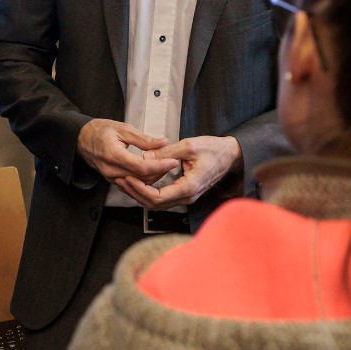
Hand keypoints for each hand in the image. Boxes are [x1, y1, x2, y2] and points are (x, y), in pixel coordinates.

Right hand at [76, 118, 177, 185]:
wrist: (82, 139)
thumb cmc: (100, 131)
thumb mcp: (123, 129)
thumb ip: (144, 139)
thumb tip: (163, 143)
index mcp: (113, 155)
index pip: (142, 167)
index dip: (160, 166)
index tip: (172, 161)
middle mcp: (111, 170)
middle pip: (142, 178)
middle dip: (159, 171)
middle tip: (172, 161)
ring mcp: (110, 177)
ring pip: (138, 183)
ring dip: (153, 176)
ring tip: (164, 165)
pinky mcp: (112, 180)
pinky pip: (132, 184)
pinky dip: (144, 179)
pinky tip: (153, 171)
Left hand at [113, 136, 240, 209]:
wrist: (230, 155)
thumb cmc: (214, 150)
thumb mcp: (189, 145)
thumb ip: (166, 153)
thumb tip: (145, 158)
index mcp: (189, 187)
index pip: (158, 198)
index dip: (139, 190)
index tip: (127, 178)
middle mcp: (188, 197)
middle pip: (154, 204)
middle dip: (135, 193)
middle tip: (120, 180)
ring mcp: (187, 197)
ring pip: (158, 204)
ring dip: (140, 194)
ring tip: (125, 181)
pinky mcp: (185, 193)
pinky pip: (163, 198)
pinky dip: (149, 192)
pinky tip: (139, 182)